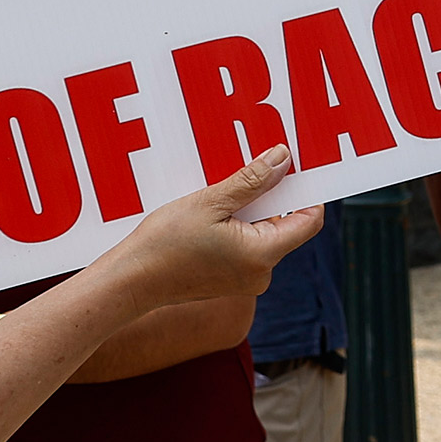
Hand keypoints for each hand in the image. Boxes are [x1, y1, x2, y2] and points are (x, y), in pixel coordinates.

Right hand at [86, 148, 321, 304]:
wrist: (130, 282)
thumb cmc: (164, 244)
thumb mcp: (211, 202)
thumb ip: (252, 181)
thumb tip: (283, 159)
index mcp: (263, 254)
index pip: (309, 220)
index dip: (306, 191)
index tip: (294, 167)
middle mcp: (262, 273)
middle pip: (285, 225)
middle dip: (270, 197)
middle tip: (248, 171)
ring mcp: (247, 281)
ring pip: (264, 234)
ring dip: (249, 211)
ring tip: (220, 195)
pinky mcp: (232, 281)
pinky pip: (247, 246)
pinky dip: (237, 227)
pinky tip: (211, 216)